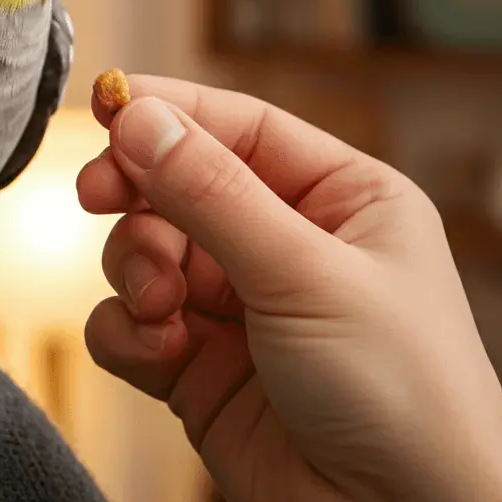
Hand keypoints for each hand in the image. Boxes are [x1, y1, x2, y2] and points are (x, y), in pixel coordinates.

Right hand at [77, 75, 501, 501]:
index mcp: (337, 198)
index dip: (168, 110)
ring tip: (162, 304)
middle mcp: (284, 242)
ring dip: (135, 269)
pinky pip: (130, 320)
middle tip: (97, 194)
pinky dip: (129, 331)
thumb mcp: (306, 274)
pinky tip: (162, 355)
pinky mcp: (197, 362)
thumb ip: (212, 191)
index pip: (236, 125)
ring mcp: (237, 303)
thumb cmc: (403, 397)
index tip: (104, 103)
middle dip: (136, 192)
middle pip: (178, 182)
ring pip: (144, 249)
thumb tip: (139, 116)